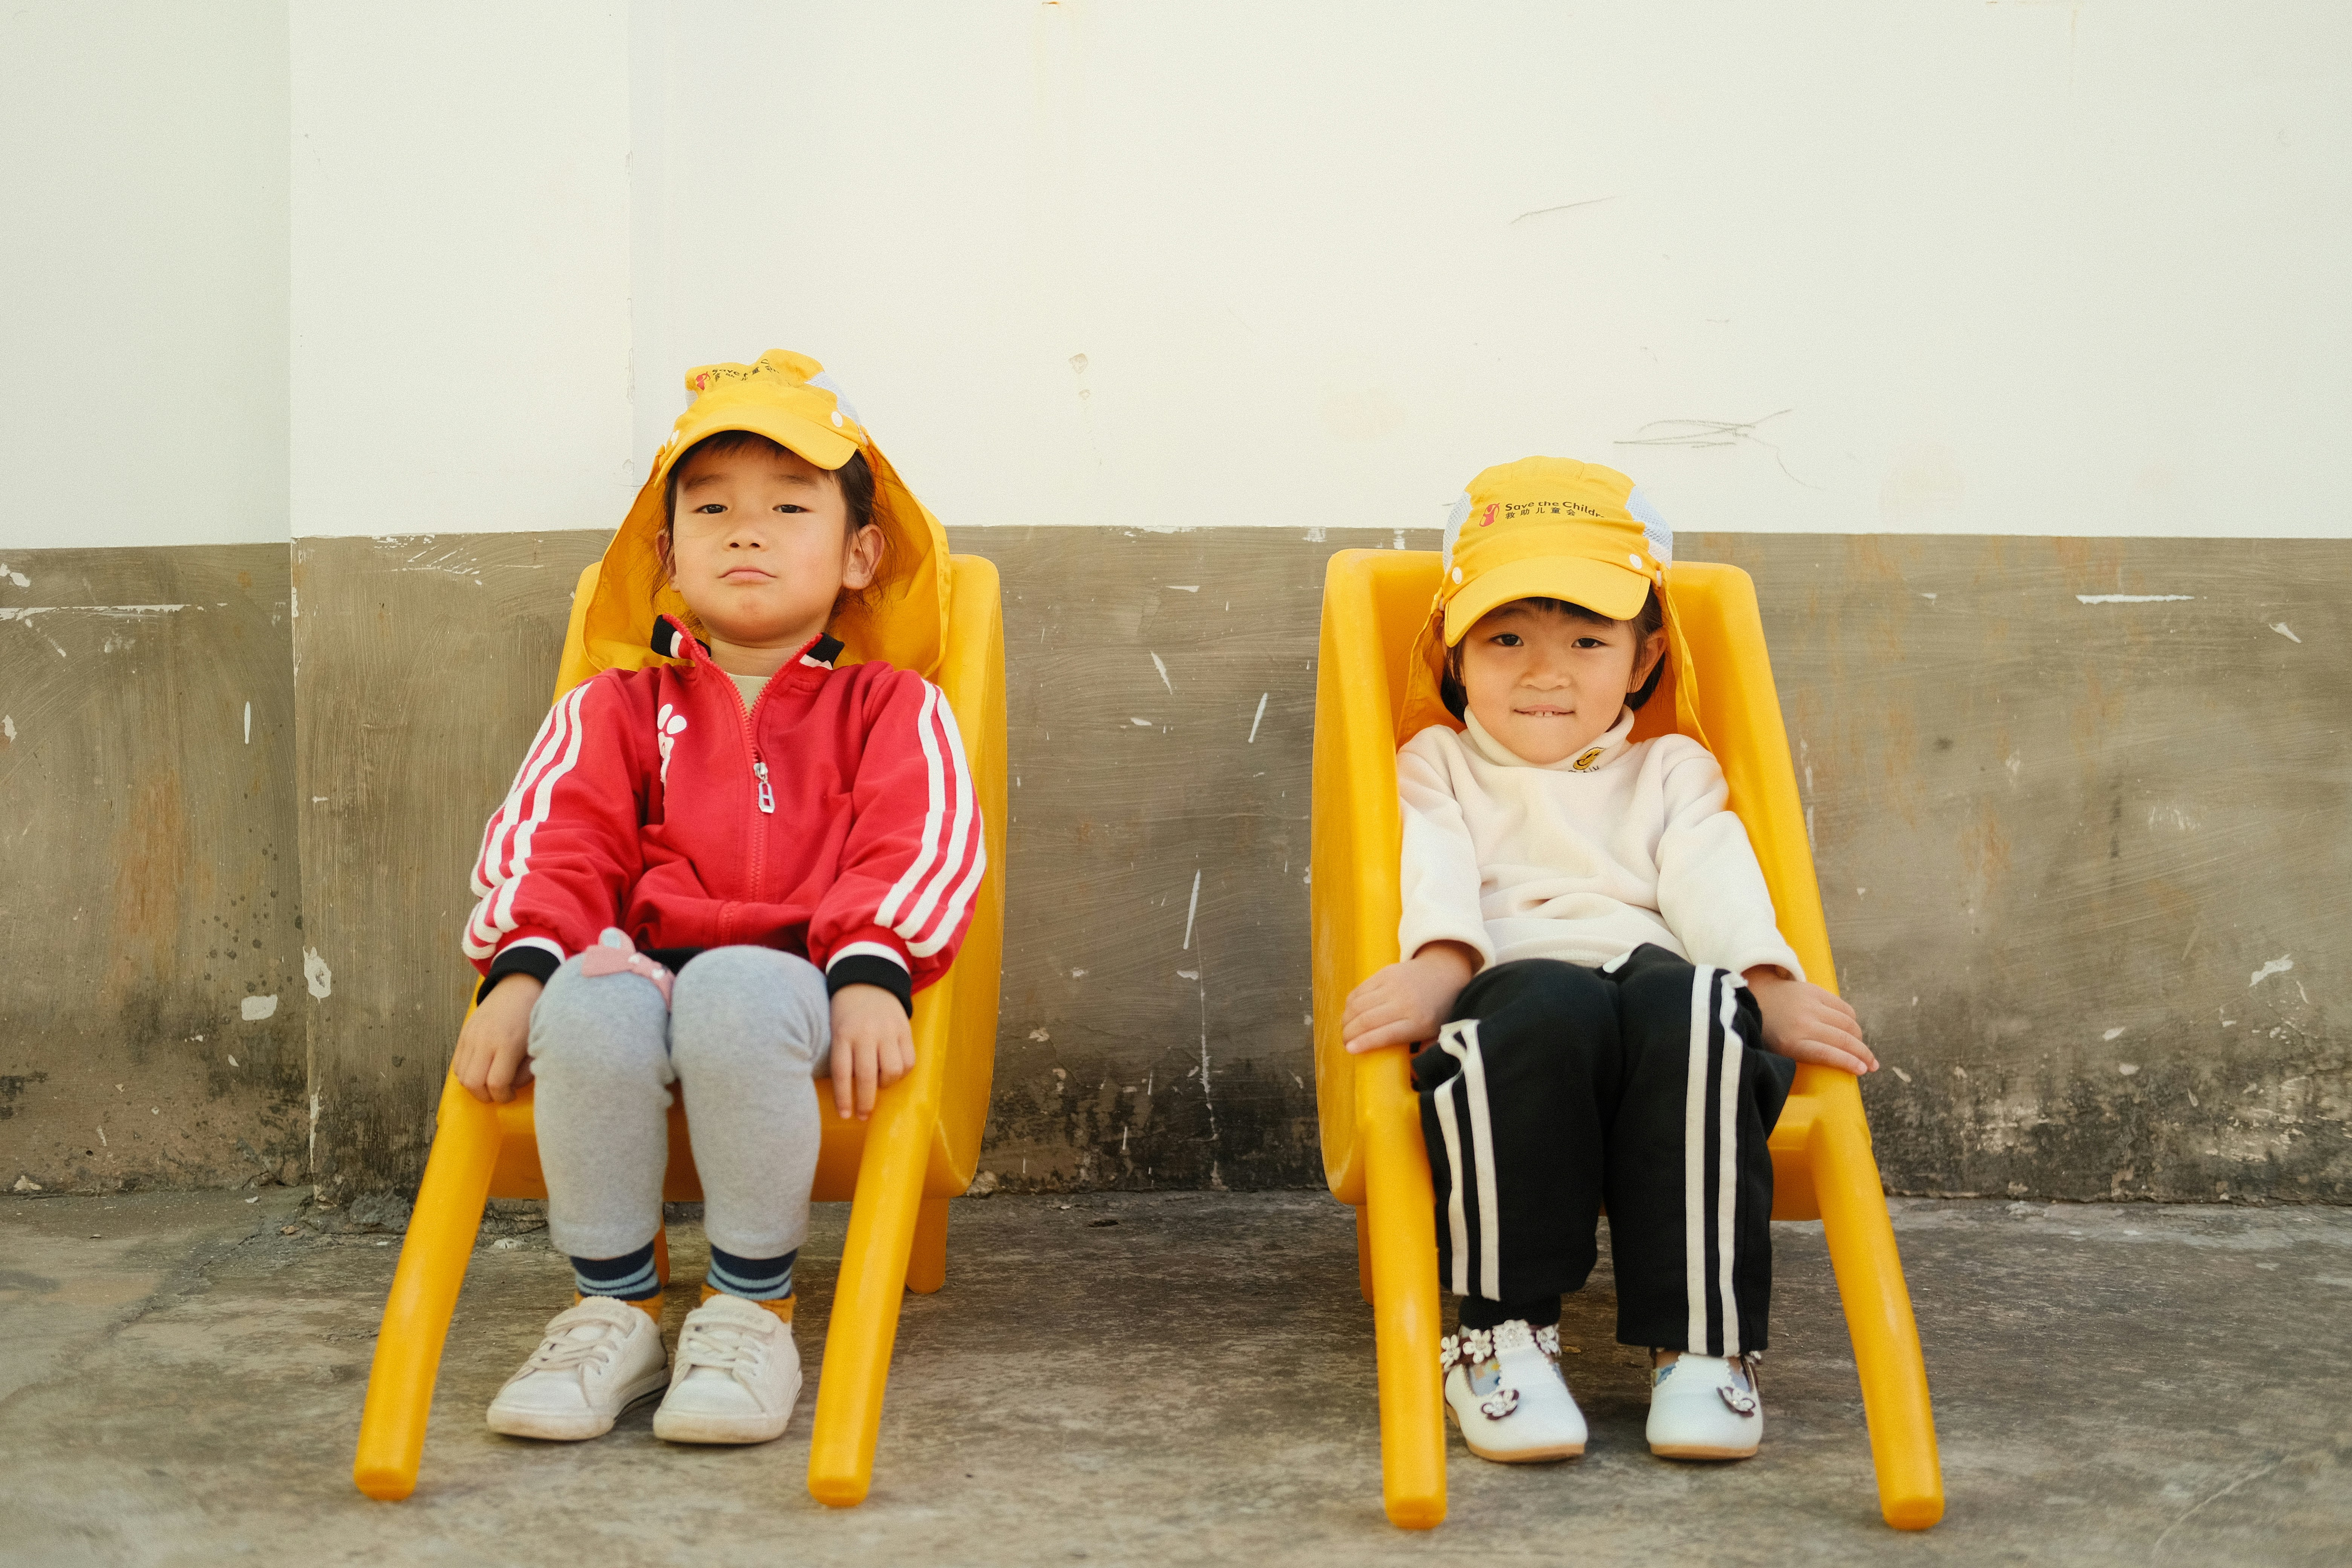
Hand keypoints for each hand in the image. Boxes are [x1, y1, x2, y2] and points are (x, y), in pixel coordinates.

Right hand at [452, 975, 541, 1102]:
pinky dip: (466, 1073)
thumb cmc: (534, 1016)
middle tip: (498, 1093)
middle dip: (485, 1096)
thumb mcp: (538, 1044)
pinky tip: (481, 1070)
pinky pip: (456, 1063)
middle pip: (473, 1083)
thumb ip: (526, 1070)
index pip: (496, 1083)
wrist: (520, 986)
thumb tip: (511, 1088)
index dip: (503, 1097)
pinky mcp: (463, 1033)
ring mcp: (471, 1036)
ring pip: (461, 1075)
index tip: (510, 1095)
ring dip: (474, 1086)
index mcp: (508, 1044)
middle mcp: (485, 1040)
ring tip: (490, 1083)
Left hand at [830, 983, 915, 1119]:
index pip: (842, 1073)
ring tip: (880, 1083)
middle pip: (867, 1077)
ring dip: (886, 1085)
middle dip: (866, 1102)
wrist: (868, 980)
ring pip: (892, 1071)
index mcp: (843, 1034)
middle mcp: (866, 1033)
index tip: (846, 1116)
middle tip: (863, 1115)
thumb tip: (849, 1092)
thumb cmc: (846, 1012)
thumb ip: (841, 1056)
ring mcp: (888, 1031)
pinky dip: (902, 1073)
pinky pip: (909, 1061)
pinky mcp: (905, 1029)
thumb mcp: (836, 1030)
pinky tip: (893, 1071)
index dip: (844, 1099)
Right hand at [1342, 942, 1478, 1053]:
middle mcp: (1404, 1003)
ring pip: (1358, 1005)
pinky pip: (1359, 990)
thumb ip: (1425, 1052)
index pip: (1384, 1035)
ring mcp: (1393, 986)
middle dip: (1349, 1033)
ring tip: (1345, 1029)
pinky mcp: (1385, 974)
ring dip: (1346, 1019)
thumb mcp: (1438, 1033)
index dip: (1363, 1044)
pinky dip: (1350, 1003)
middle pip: (1366, 1020)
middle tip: (1345, 1042)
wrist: (1445, 972)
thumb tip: (1412, 1076)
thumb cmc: (1440, 1007)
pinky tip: (1350, 1013)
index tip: (1350, 1050)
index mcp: (1419, 1022)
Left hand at [1743, 967, 1876, 1075]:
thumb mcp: (1779, 1051)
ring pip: (1848, 1023)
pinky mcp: (1815, 991)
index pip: (1827, 1054)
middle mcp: (1803, 1024)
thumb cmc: (1768, 1031)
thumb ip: (1804, 1058)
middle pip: (1843, 1040)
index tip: (1862, 1070)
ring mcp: (1810, 1005)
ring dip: (1860, 1039)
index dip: (1849, 1063)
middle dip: (1863, 1054)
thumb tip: (1838, 1066)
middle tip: (1872, 1065)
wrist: (1756, 996)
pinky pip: (1844, 1008)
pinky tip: (1853, 1030)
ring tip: (1863, 1050)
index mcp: (1791, 1043)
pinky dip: (1852, 1020)